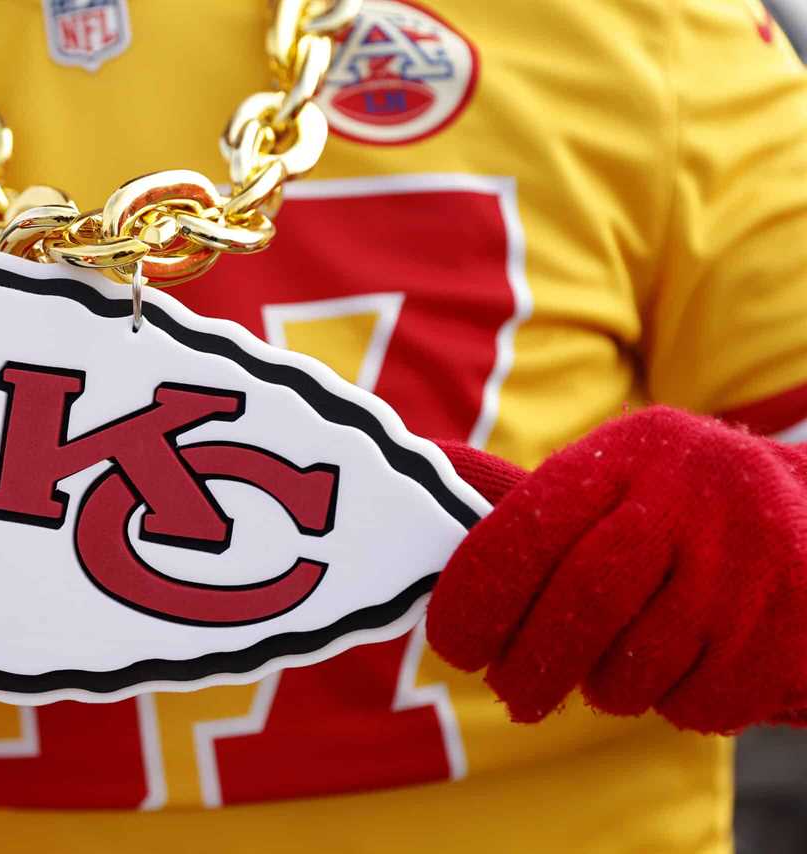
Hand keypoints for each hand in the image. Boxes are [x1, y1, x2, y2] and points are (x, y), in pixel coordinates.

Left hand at [428, 407, 806, 733]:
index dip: (476, 596)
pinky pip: (696, 699)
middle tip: (510, 692)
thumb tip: (436, 574)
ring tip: (601, 676)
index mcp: (631, 454)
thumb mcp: (621, 483)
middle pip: (580, 602)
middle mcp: (693, 497)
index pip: (528, 527)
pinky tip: (675, 674)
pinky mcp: (788, 630)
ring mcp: (748, 563)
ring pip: (636, 662)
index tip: (453, 642)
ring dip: (601, 687)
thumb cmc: (682, 514)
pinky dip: (669, 704)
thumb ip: (542, 518)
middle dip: (528, 664)